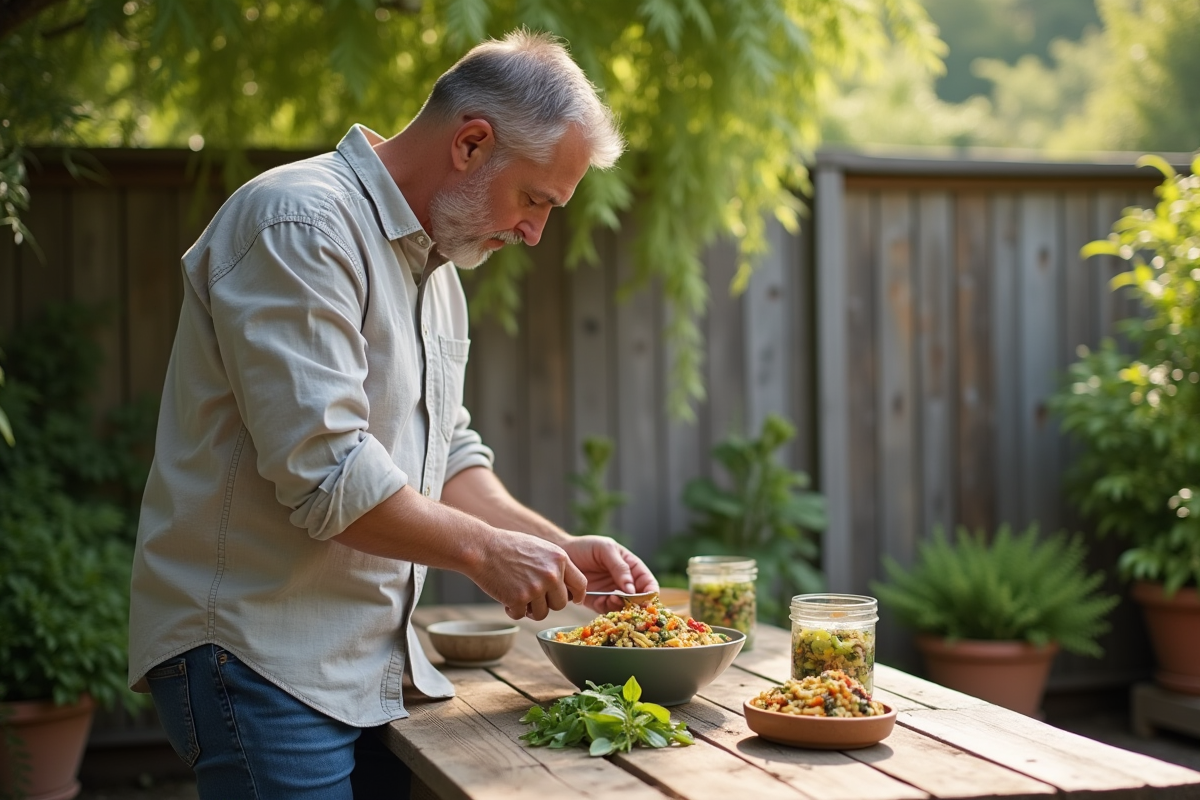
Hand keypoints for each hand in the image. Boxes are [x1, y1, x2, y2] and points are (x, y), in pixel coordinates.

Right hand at [469, 529, 587, 620]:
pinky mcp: (518, 599)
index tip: (572, 600)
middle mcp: (551, 574)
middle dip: (548, 603)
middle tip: (533, 595)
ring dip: (530, 608)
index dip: (577, 596)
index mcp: (560, 559)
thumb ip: (556, 565)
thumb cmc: (508, 546)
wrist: (482, 548)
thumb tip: (569, 588)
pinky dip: (512, 610)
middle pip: (561, 604)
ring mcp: (535, 588)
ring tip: (517, 593)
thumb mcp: (540, 548)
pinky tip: (505, 596)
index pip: (581, 585)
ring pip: (542, 613)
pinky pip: (521, 615)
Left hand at [559, 536, 658, 612]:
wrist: (561, 555)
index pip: (648, 582)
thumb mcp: (605, 549)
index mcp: (631, 567)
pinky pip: (608, 610)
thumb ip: (620, 567)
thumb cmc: (585, 547)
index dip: (650, 592)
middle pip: (639, 599)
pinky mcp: (598, 602)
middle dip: (637, 604)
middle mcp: (624, 583)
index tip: (647, 598)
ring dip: (622, 607)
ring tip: (613, 598)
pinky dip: (608, 609)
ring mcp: (612, 593)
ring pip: (624, 607)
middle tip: (630, 603)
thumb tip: (631, 588)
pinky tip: (603, 601)